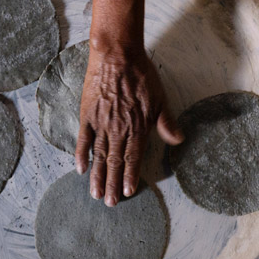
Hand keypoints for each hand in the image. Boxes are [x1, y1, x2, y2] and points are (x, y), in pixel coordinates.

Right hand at [75, 45, 182, 206]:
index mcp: (137, 128)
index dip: (131, 177)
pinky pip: (83, 139)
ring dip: (97, 177)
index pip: (134, 159)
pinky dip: (81, 155)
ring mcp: (101, 123)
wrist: (117, 55)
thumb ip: (167, 123)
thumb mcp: (161, 100)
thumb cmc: (142, 76)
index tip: (128, 193)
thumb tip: (178, 140)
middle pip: (115, 163)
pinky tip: (80, 169)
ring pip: (99, 156)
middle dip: (113, 185)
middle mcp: (119, 130)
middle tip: (110, 203)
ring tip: (96, 194)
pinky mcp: (87, 114)